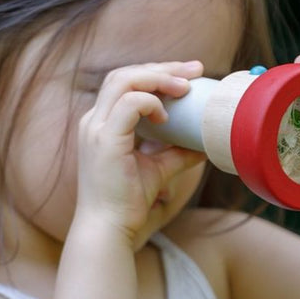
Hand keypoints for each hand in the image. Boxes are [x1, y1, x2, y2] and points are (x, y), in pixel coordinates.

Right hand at [74, 61, 206, 242]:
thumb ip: (177, 153)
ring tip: (186, 86)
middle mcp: (94, 121)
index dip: (157, 73)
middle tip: (196, 69)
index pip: (125, 82)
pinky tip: (166, 116)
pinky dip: (150, 102)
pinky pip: (128, 104)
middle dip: (162, 67)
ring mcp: (96, 129)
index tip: (189, 75)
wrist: (109, 230)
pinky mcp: (104, 141)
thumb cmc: (128, 203)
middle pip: (124, 74)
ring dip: (158, 78)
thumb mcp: (158, 170)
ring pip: (123, 80)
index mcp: (102, 124)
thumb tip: (205, 144)